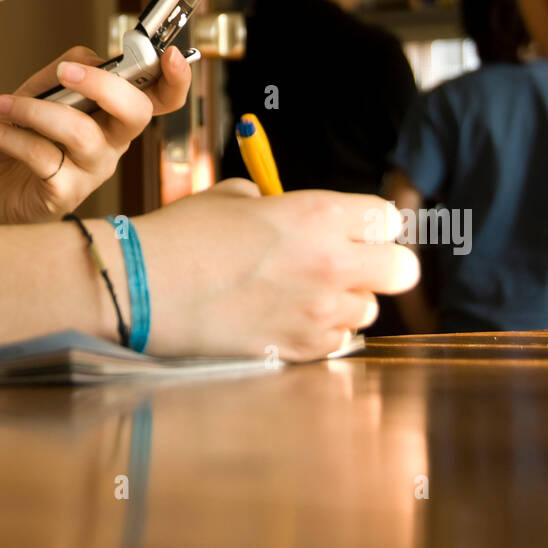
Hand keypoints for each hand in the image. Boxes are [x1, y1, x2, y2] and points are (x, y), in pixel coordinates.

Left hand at [0, 43, 191, 224]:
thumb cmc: (20, 145)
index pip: (161, 99)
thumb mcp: (37, 99)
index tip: (172, 56)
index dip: (175, 80)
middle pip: (135, 112)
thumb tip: (79, 60)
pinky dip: (2, 133)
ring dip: (33, 109)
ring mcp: (92, 172)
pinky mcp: (64, 194)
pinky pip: (38, 154)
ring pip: (81, 132)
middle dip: (103, 84)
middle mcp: (113, 145)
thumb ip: (60, 76)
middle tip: (66, 71)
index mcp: (114, 116)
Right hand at [135, 179, 418, 360]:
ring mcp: (319, 312)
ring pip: (368, 311)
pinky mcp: (300, 349)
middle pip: (402, 270)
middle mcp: (332, 263)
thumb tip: (286, 212)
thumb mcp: (234, 198)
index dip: (370, 223)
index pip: (387, 218)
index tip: (351, 228)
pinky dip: (320, 333)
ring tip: (304, 294)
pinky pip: (336, 344)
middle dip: (381, 265)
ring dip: (345, 302)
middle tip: (349, 263)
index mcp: (319, 214)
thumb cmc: (184, 234)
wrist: (145, 286)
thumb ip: (277, 205)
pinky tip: (286, 318)